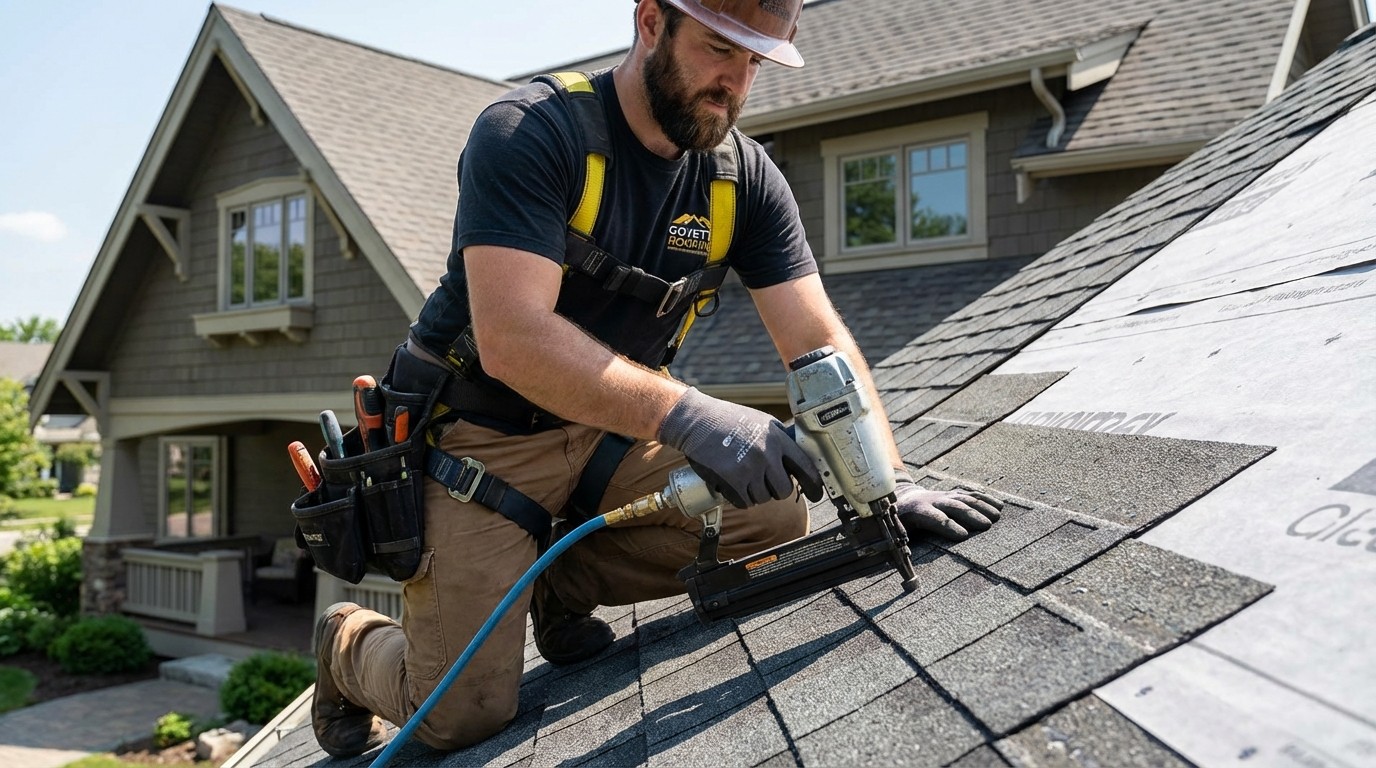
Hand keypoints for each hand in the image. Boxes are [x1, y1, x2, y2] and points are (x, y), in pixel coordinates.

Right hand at [659, 388, 823, 508]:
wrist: (697, 420)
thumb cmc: (727, 420)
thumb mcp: (761, 422)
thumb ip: (779, 441)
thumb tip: (796, 462)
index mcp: (778, 438)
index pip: (805, 467)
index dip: (813, 485)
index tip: (816, 494)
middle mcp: (767, 453)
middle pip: (784, 490)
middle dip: (775, 490)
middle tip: (764, 482)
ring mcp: (750, 467)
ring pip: (763, 498)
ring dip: (754, 493)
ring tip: (742, 477)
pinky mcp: (733, 480)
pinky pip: (745, 502)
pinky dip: (739, 498)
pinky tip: (733, 484)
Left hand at [894, 478, 1002, 541]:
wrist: (905, 498)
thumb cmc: (902, 522)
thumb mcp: (896, 532)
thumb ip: (900, 545)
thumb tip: (903, 563)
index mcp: (918, 511)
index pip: (934, 518)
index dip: (948, 526)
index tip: (963, 536)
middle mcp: (934, 500)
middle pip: (954, 506)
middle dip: (970, 515)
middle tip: (987, 526)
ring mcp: (946, 495)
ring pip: (966, 498)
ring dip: (982, 506)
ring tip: (997, 517)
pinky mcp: (955, 493)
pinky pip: (972, 494)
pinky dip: (986, 499)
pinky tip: (999, 506)